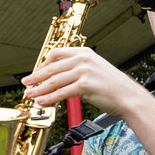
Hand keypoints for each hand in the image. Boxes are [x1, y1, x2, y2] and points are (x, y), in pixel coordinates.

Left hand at [21, 47, 145, 115]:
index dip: (43, 64)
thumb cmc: (112, 86)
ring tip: (30, 95)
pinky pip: (61, 93)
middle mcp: (83, 59)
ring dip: (39, 89)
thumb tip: (57, 79)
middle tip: (26, 83)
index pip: (56, 53)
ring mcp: (84, 71)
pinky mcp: (84, 85)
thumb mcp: (94, 69)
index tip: (36, 73)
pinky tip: (42, 102)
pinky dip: (49, 98)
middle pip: (51, 67)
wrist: (128, 96)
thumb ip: (77, 70)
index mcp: (84, 52)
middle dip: (36, 77)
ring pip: (54, 81)